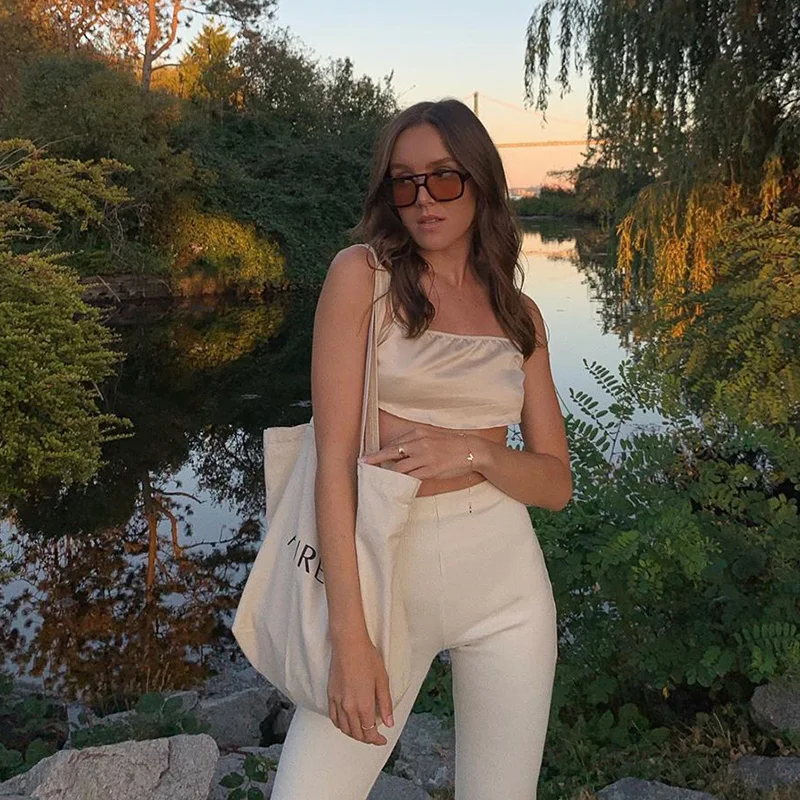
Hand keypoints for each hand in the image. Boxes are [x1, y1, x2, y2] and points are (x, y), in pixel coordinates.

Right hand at [328, 636, 394, 745]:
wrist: (348, 645)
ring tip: (362, 732)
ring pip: (344, 728)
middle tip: (374, 737)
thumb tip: (389, 723)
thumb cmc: (367, 659)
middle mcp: (349, 707)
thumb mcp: (382, 680)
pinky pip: (333, 718)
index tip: (382, 740)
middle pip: (356, 733)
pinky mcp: (330, 695)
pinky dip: (341, 725)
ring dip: (354, 734)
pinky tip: (346, 724)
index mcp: (364, 705)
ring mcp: (338, 702)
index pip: (369, 732)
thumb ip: (385, 704)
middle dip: (366, 739)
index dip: (377, 739)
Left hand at [359, 428, 476, 480]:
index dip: (380, 451)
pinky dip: (402, 481)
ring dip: (388, 473)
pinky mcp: (431, 470)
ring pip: (399, 467)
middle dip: (375, 459)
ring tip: (380, 479)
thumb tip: (400, 451)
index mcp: (418, 433)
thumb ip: (416, 442)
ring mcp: (424, 457)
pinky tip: (396, 484)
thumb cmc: (451, 444)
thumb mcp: (431, 436)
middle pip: (391, 452)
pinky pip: (411, 477)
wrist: (471, 450)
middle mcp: (419, 443)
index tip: (369, 456)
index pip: (394, 443)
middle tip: (362, 464)